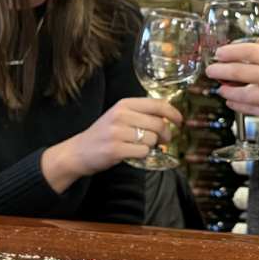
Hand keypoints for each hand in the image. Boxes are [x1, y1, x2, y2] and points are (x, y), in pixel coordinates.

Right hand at [41, 98, 182, 191]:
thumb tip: (169, 116)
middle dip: (166, 135)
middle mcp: (121, 115)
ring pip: (152, 139)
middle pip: (158, 124)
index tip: (179, 121)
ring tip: (140, 147)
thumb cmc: (104, 134)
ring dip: (151, 146)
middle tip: (163, 140)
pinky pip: (143, 152)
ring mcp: (117, 132)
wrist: (79, 151)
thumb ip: (141, 113)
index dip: (173, 113)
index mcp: (124, 104)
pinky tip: (133, 154)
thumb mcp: (120, 116)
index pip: (157, 104)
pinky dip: (143, 155)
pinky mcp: (116, 150)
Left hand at [204, 39, 258, 128]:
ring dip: (226, 91)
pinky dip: (237, 105)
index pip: (249, 50)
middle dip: (220, 71)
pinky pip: (249, 109)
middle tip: (211, 70)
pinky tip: (232, 102)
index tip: (219, 53)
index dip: (230, 51)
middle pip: (239, 72)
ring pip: (240, 94)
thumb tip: (252, 46)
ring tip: (221, 88)